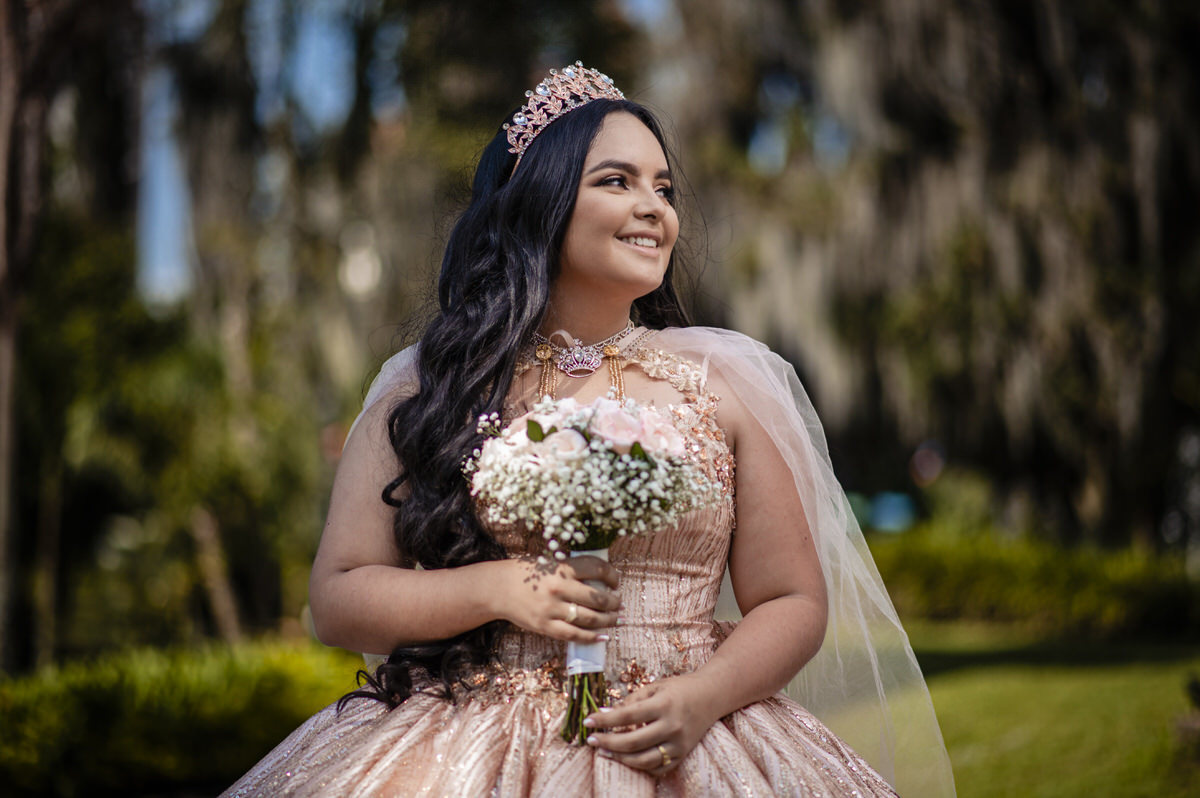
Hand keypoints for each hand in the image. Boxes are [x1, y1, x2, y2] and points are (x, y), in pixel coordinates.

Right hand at [498, 556, 620, 642]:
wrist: (498, 588)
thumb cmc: (527, 574)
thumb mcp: (550, 563)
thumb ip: (573, 570)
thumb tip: (602, 581)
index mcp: (562, 568)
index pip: (597, 569)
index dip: (612, 576)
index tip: (615, 582)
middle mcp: (559, 587)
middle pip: (598, 598)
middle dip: (614, 602)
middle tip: (619, 603)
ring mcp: (552, 609)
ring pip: (590, 618)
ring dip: (608, 620)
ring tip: (616, 619)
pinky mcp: (545, 626)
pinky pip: (574, 635)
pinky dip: (592, 637)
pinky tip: (603, 636)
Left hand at [582, 673, 716, 773]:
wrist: (711, 696)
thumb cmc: (679, 688)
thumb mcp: (655, 686)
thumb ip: (632, 700)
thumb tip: (606, 713)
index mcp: (664, 704)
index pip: (627, 715)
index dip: (605, 720)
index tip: (588, 721)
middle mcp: (672, 726)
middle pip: (633, 742)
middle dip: (608, 743)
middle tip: (592, 740)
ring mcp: (678, 744)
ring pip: (643, 760)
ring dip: (620, 758)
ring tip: (604, 752)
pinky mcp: (683, 754)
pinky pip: (657, 767)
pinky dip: (639, 765)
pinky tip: (627, 758)